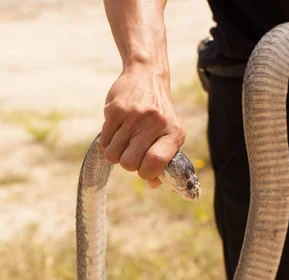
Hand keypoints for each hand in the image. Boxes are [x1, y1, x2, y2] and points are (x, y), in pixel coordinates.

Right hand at [100, 66, 184, 184]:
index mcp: (173, 133)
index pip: (155, 163)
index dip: (146, 173)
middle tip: (132, 153)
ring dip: (116, 154)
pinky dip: (108, 144)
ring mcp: (133, 116)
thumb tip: (152, 184)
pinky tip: (117, 133)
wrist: (147, 76)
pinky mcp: (115, 110)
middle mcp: (154, 123)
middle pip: (130, 163)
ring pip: (114, 155)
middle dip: (129, 164)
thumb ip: (164, 161)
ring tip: (125, 142)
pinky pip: (105, 142)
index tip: (144, 169)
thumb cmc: (160, 115)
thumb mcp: (171, 135)